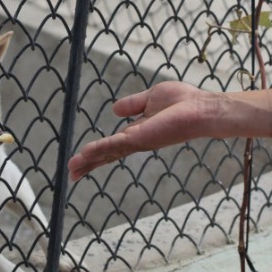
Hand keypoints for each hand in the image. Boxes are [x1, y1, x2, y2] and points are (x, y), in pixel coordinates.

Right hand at [67, 82, 220, 179]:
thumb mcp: (151, 98)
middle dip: (89, 163)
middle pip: (108, 154)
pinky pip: (114, 144)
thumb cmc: (184, 102)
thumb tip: (114, 109)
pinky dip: (99, 149)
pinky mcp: (140, 138)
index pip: (114, 145)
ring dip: (89, 160)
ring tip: (72, 170)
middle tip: (71, 174)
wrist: (200, 109)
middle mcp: (137, 141)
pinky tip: (85, 154)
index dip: (98, 152)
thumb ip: (133, 104)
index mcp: (139, 132)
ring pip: (107, 152)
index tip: (82, 158)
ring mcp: (138, 142)